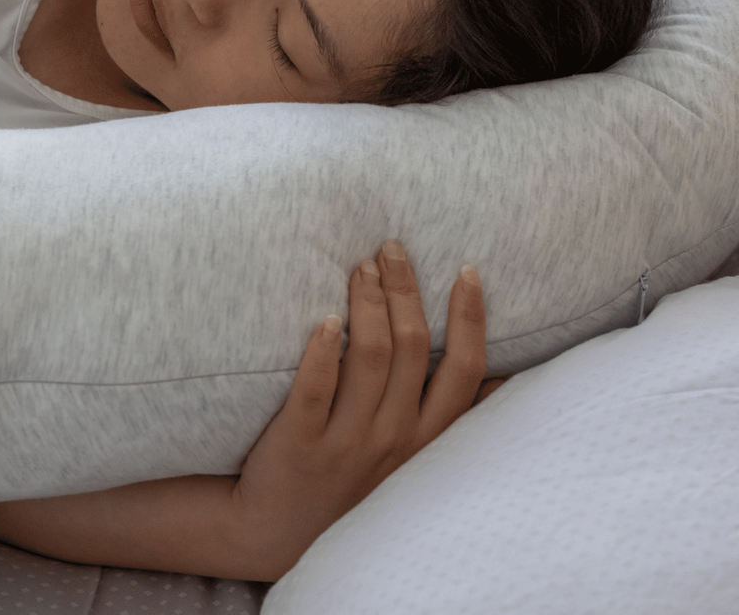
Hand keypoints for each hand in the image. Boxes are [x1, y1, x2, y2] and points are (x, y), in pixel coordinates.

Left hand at [226, 240, 487, 577]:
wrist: (276, 530)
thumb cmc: (346, 480)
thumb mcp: (408, 460)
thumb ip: (442, 419)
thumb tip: (500, 377)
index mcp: (425, 439)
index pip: (464, 371)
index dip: (470, 318)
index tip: (465, 270)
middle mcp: (393, 439)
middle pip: (412, 349)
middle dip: (406, 288)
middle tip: (390, 246)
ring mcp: (347, 442)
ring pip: (369, 356)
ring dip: (367, 301)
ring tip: (359, 264)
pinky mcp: (299, 442)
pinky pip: (315, 387)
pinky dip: (323, 348)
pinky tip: (324, 317)